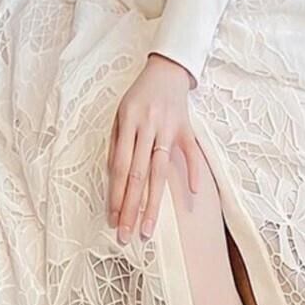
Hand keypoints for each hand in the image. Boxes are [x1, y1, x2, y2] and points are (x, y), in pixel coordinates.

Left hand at [107, 53, 200, 243]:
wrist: (167, 69)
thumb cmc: (139, 94)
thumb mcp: (119, 112)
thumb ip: (116, 142)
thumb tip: (112, 176)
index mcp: (128, 122)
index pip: (119, 166)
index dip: (115, 194)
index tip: (112, 219)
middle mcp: (148, 126)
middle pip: (137, 174)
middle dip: (130, 207)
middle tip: (125, 234)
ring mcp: (169, 128)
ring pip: (160, 170)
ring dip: (154, 202)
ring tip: (147, 228)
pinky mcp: (187, 128)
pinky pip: (191, 152)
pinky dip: (193, 171)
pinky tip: (191, 194)